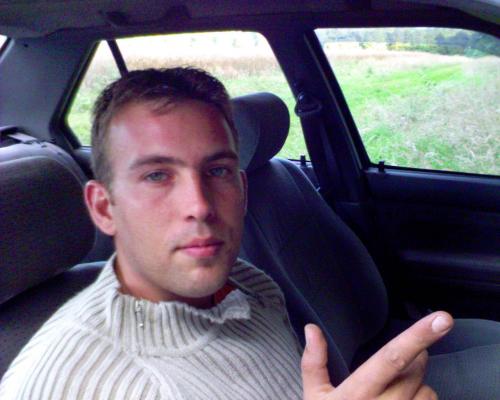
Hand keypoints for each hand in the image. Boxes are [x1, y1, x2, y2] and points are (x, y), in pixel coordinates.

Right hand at [301, 311, 452, 399]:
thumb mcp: (314, 396)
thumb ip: (314, 361)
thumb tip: (311, 327)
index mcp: (357, 394)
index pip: (391, 358)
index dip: (417, 336)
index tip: (442, 319)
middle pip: (416, 370)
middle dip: (412, 359)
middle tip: (396, 367)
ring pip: (428, 392)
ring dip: (417, 388)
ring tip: (395, 397)